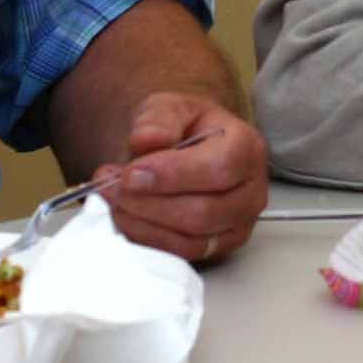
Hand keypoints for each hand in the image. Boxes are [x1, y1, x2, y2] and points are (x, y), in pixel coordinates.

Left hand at [93, 92, 266, 264]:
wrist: (185, 147)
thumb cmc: (182, 127)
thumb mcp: (169, 107)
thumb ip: (158, 119)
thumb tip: (146, 139)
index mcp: (247, 148)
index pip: (218, 169)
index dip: (173, 175)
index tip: (131, 174)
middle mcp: (251, 191)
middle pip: (203, 212)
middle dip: (150, 203)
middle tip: (111, 187)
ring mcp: (238, 224)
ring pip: (191, 239)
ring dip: (143, 223)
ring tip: (112, 200)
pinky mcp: (218, 248)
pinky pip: (181, 254)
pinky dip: (147, 238)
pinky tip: (125, 217)